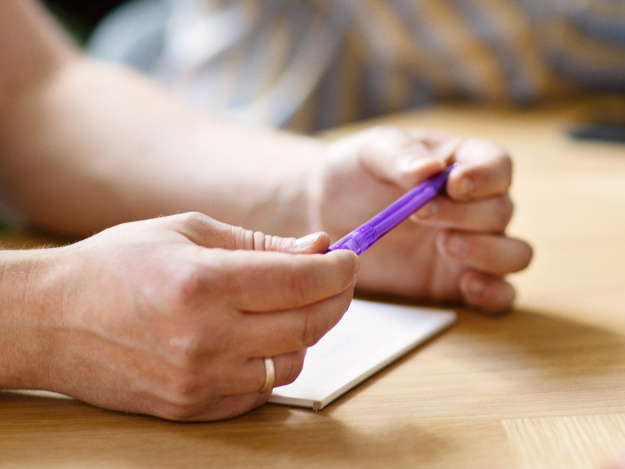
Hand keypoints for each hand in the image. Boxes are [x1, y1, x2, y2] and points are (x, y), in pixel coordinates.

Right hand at [24, 212, 356, 420]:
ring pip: (292, 363)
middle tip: (338, 280)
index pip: (301, 281)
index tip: (350, 259)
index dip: (339, 270)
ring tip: (294, 307)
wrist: (50, 321)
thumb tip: (319, 250)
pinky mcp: (192, 407)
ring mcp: (199, 379)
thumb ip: (259, 244)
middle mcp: (205, 337)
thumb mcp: (186, 232)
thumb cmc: (115, 266)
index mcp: (203, 283)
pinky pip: (260, 391)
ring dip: (307, 333)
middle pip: (307, 325)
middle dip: (336, 299)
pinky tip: (263, 338)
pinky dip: (274, 363)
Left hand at [312, 126, 532, 312]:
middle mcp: (478, 206)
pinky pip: (500, 294)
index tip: (454, 185)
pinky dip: (494, 294)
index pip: (497, 165)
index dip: (486, 176)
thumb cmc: (356, 173)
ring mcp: (474, 247)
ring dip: (489, 253)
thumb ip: (400, 155)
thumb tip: (428, 169)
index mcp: (464, 162)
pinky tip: (467, 287)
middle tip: (421, 215)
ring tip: (446, 245)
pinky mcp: (459, 283)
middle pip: (502, 211)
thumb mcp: (371, 152)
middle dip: (467, 215)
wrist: (328, 214)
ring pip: (515, 254)